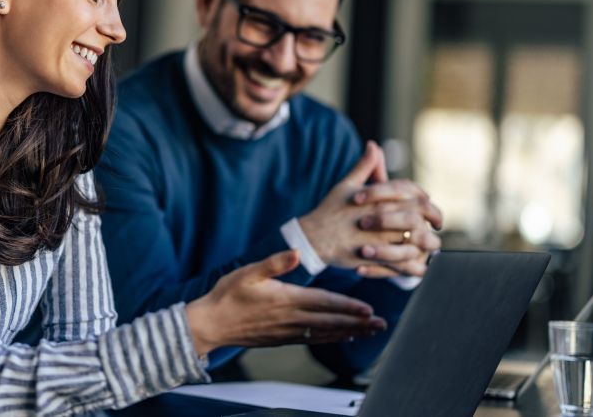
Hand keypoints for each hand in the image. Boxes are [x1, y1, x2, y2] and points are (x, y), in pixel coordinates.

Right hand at [185, 250, 386, 356]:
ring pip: (326, 333)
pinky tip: (343, 337)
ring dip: (350, 332)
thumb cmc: (227, 295)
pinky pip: (313, 340)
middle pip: (331, 322)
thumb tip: (295, 253)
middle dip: (358, 323)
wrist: (210, 324)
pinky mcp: (282, 339)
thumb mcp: (248, 272)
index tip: (369, 310)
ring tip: (371, 332)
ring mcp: (287, 331)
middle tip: (382, 325)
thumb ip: (274, 263)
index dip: (348, 307)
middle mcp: (291, 318)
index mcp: (286, 299)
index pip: (324, 303)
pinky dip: (331, 339)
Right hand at [300, 142, 440, 275]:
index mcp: (377, 197)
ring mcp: (379, 237)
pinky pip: (401, 263)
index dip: (424, 197)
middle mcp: (381, 216)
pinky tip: (419, 265)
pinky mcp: (375, 257)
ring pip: (414, 240)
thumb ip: (364, 166)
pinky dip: (413, 265)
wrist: (312, 238)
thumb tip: (373, 145)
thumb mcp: (347, 185)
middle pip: (418, 215)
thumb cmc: (330, 211)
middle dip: (432, 219)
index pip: (411, 192)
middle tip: (436, 225)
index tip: (429, 204)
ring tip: (431, 246)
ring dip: (426, 243)